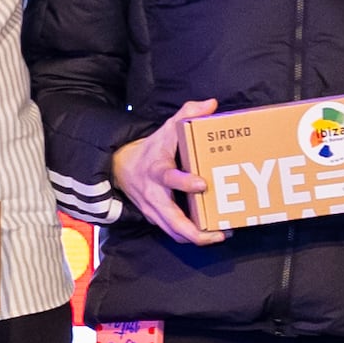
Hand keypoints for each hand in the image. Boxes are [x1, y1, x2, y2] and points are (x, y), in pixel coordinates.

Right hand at [113, 101, 227, 248]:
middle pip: (173, 220)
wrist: (121, 167)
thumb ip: (188, 114)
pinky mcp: (155, 219)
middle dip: (196, 231)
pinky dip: (190, 236)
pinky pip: (173, 232)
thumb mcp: (167, 129)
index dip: (185, 182)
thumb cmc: (152, 149)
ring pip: (174, 232)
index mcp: (157, 170)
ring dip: (198, 238)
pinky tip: (211, 233)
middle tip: (221, 233)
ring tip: (222, 235)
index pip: (169, 178)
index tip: (203, 184)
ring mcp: (153, 210)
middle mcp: (154, 194)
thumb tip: (211, 104)